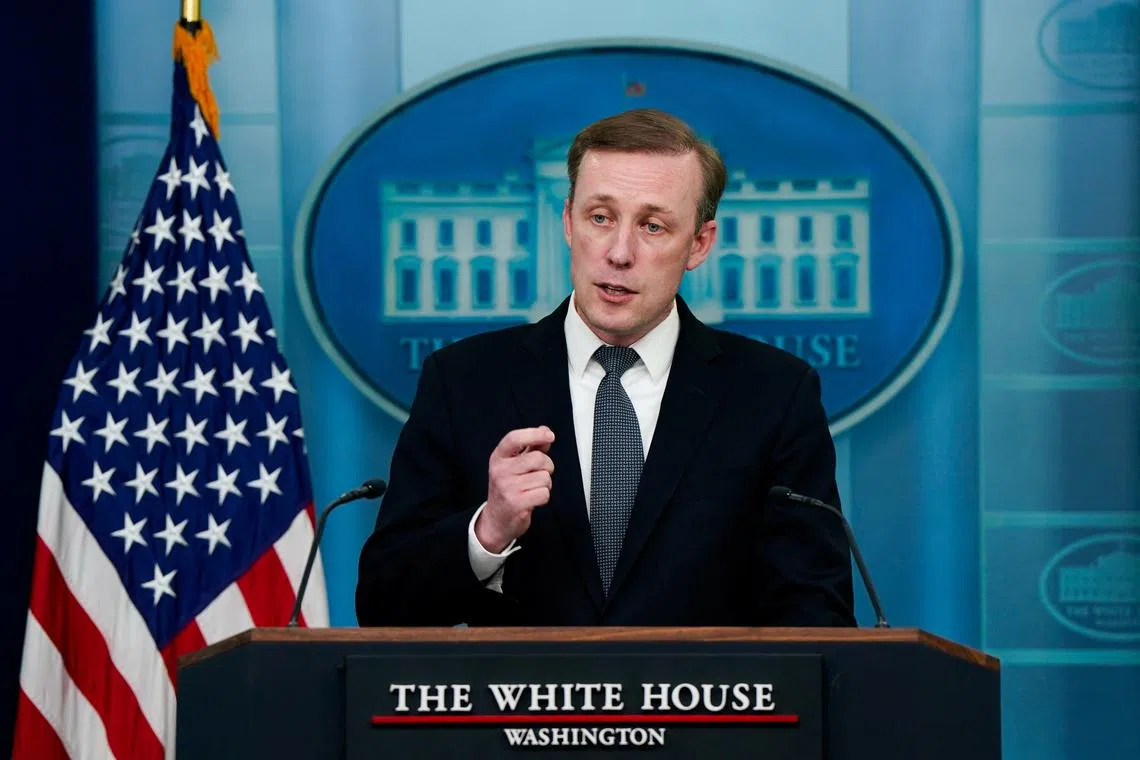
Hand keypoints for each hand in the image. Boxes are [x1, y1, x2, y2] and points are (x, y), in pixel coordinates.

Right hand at [476, 426, 554, 552]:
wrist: (496, 520)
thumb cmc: (507, 489)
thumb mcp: (513, 465)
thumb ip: (530, 447)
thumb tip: (544, 431)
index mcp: (498, 458)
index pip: (514, 439)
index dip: (534, 434)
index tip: (549, 435)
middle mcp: (500, 471)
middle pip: (538, 458)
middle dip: (547, 466)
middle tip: (539, 473)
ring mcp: (507, 488)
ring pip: (544, 477)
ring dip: (545, 484)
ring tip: (532, 488)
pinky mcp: (517, 504)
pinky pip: (544, 493)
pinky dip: (543, 496)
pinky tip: (532, 498)